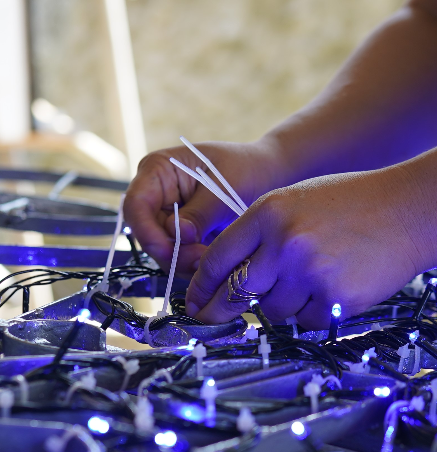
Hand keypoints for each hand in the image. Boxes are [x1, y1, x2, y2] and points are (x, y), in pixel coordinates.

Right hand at [123, 139, 284, 276]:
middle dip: (172, 253)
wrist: (268, 175)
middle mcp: (157, 196)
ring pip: (163, 252)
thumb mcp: (223, 188)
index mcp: (158, 171)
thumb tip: (178, 234)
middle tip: (201, 260)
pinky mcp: (184, 237)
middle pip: (148, 234)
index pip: (136, 205)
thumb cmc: (245, 169)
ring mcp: (169, 218)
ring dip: (185, 263)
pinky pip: (180, 258)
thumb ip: (199, 212)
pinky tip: (215, 264)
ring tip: (213, 261)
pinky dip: (195, 265)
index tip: (167, 251)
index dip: (146, 232)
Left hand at [184, 167, 436, 328]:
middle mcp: (284, 243)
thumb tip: (232, 280)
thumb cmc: (351, 204)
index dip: (200, 286)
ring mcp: (310, 273)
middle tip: (210, 319)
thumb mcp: (296, 202)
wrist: (409, 210)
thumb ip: (262, 235)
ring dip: (282, 306)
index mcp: (268, 213)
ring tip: (310, 281)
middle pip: (236, 292)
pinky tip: (333, 289)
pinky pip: (307, 322)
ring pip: (273, 312)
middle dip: (220, 310)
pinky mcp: (336, 299)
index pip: (218, 258)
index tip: (194, 302)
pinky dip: (313, 314)